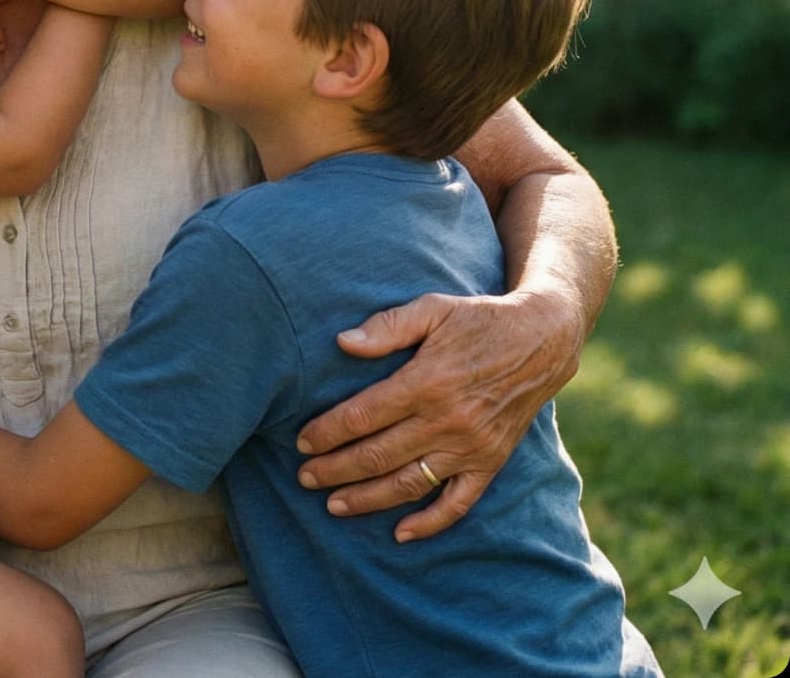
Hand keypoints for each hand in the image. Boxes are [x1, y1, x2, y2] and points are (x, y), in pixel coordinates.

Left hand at [294, 287, 581, 540]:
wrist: (541, 342)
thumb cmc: (478, 320)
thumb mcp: (433, 309)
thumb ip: (388, 325)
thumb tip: (344, 342)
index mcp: (427, 382)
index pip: (364, 415)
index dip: (329, 431)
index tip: (302, 441)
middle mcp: (447, 421)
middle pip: (378, 454)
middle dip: (336, 469)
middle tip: (304, 477)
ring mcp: (470, 448)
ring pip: (409, 483)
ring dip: (368, 498)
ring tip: (332, 505)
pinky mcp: (490, 464)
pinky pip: (457, 503)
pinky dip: (429, 523)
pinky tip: (400, 534)